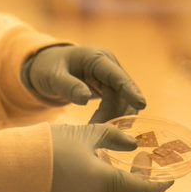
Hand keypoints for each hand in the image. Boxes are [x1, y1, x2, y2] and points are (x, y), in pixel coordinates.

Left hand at [23, 45, 146, 122]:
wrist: (49, 66)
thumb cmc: (49, 68)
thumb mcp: (53, 76)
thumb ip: (68, 86)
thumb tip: (85, 99)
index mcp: (97, 58)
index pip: (117, 76)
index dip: (130, 90)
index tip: (141, 104)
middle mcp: (110, 66)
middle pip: (122, 93)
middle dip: (114, 113)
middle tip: (98, 132)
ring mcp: (112, 77)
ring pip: (124, 101)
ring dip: (116, 118)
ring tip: (99, 133)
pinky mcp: (111, 88)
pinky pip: (119, 104)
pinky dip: (114, 117)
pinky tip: (104, 130)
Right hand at [46, 123, 171, 191]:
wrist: (13, 167)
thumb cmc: (52, 146)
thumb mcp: (88, 134)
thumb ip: (114, 138)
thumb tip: (132, 144)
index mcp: (107, 185)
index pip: (143, 189)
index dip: (159, 184)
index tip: (170, 179)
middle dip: (135, 178)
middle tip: (140, 159)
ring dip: (114, 185)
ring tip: (109, 163)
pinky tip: (88, 175)